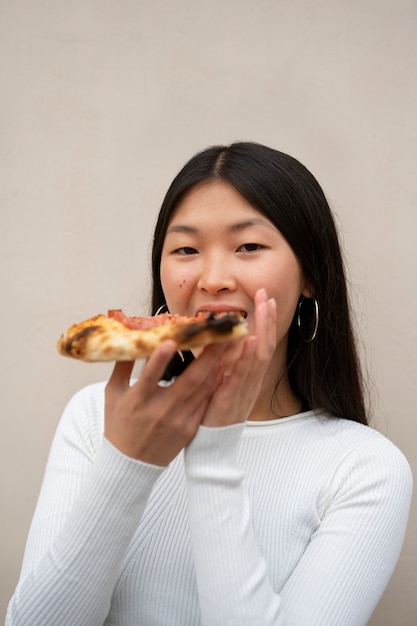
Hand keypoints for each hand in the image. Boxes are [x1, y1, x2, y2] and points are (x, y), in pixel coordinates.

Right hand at [104, 339, 229, 464]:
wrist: (131, 464)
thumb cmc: (119, 424)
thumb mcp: (113, 394)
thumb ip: (122, 366)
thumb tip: (130, 338)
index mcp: (138, 402)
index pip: (149, 378)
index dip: (159, 360)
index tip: (170, 341)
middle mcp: (160, 411)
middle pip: (188, 381)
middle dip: (207, 357)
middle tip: (218, 334)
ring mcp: (178, 421)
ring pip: (202, 390)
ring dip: (216, 366)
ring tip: (226, 345)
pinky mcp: (190, 428)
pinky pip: (205, 402)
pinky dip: (214, 384)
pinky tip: (222, 368)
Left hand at [201, 288, 276, 426]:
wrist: (211, 450)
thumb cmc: (213, 418)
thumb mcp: (220, 386)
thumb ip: (224, 367)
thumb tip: (224, 344)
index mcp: (249, 379)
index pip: (261, 345)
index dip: (266, 323)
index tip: (266, 301)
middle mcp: (251, 383)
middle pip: (266, 346)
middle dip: (267, 319)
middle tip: (267, 295)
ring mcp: (244, 391)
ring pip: (260, 356)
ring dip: (263, 330)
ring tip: (265, 308)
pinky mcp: (231, 400)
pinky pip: (243, 377)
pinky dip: (248, 358)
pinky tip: (251, 341)